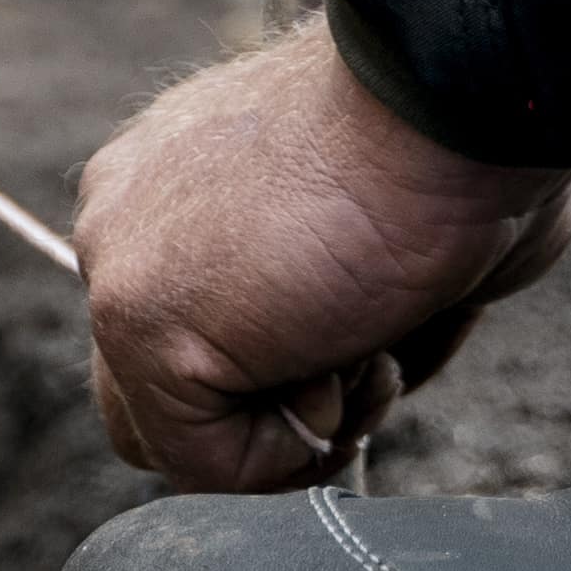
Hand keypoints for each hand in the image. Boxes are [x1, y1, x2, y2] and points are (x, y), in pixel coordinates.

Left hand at [72, 20, 570, 490]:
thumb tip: (345, 364)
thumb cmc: (451, 159)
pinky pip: (205, 462)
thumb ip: (321, 299)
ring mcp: (119, 267)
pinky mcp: (137, 320)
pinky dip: (300, 448)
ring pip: (188, 435)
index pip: (185, 336)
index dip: (286, 376)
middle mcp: (127, 223)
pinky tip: (353, 357)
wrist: (451, 108)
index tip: (371, 330)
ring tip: (369, 342)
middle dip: (281, 408)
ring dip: (301, 427)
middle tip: (371, 350)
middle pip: (166, 394)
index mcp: (174, 189)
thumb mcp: (374, 228)